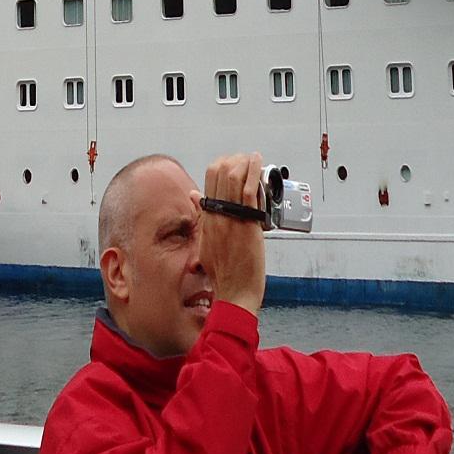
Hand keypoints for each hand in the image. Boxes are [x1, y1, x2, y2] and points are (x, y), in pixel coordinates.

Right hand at [199, 152, 266, 315]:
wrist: (234, 294)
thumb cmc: (224, 274)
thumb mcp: (205, 243)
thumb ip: (202, 218)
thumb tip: (195, 198)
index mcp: (208, 219)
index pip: (209, 179)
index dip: (222, 164)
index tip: (234, 163)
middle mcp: (217, 215)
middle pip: (220, 173)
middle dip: (236, 160)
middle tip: (247, 161)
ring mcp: (231, 219)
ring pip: (233, 177)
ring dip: (246, 163)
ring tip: (255, 160)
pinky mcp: (247, 225)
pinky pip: (248, 192)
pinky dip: (253, 174)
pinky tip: (259, 166)